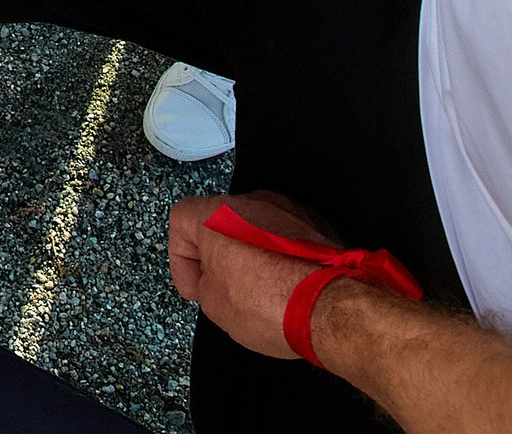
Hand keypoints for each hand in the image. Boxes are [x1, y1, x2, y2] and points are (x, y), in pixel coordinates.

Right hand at [168, 191, 339, 359]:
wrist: (330, 309)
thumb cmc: (272, 303)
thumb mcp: (213, 306)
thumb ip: (205, 283)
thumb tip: (216, 282)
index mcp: (217, 213)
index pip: (181, 220)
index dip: (182, 258)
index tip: (195, 285)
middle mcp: (252, 202)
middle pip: (222, 224)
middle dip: (219, 256)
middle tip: (223, 289)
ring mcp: (289, 211)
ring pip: (257, 230)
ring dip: (253, 256)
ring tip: (261, 292)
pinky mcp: (318, 226)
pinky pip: (288, 239)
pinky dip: (283, 258)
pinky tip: (287, 288)